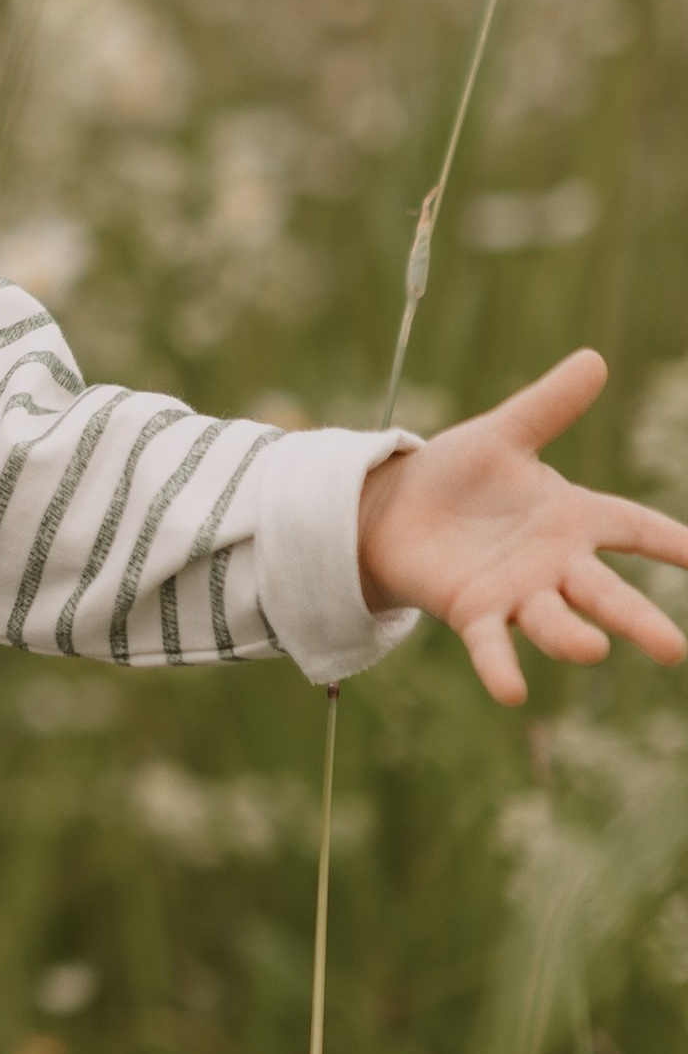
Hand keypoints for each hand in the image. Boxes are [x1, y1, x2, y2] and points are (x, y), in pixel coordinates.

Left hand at [355, 348, 687, 704]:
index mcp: (571, 518)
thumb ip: (549, 406)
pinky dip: (500, 667)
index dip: (673, 542)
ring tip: (594, 651)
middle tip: (674, 651)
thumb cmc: (458, 473)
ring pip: (551, 621)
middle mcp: (552, 563)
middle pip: (604, 593)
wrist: (393, 507)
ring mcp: (514, 591)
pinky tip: (513, 694)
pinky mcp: (471, 610)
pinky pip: (489, 644)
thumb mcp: (504, 434)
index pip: (634, 527)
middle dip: (638, 620)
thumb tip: (594, 359)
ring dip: (572, 638)